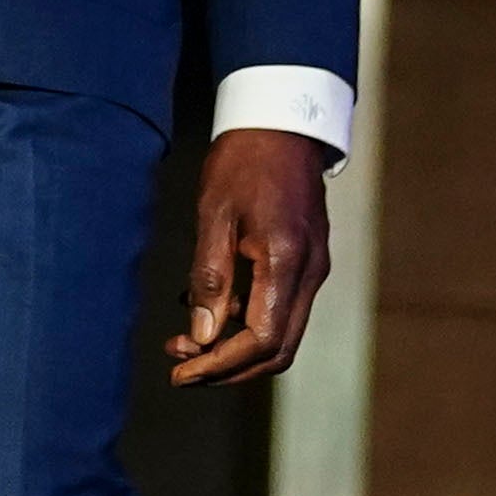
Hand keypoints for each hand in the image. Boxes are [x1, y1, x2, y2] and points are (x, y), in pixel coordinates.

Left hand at [168, 128, 335, 386]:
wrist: (282, 122)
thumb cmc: (243, 162)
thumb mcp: (214, 216)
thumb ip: (210, 278)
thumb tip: (202, 337)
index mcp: (286, 261)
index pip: (261, 341)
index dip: (220, 365)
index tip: (182, 372)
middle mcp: (310, 273)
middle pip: (277, 351)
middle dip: (228, 368)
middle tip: (182, 367)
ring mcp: (314, 268)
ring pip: (281, 335)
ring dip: (235, 348)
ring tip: (186, 340)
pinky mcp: (308, 261)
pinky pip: (281, 309)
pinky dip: (246, 323)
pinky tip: (208, 308)